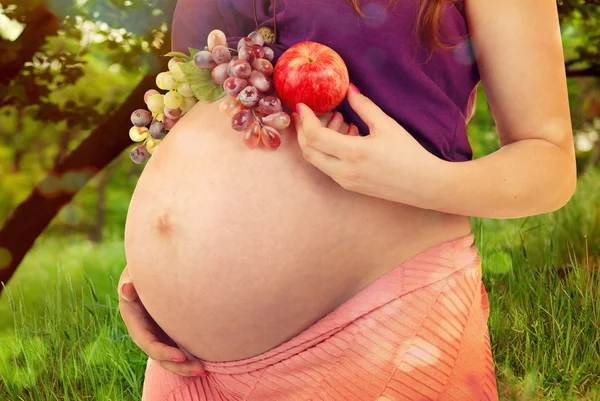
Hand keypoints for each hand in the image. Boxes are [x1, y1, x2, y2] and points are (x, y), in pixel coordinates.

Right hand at [118, 266, 207, 376]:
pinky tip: (206, 361)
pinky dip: (190, 357)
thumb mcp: (133, 275)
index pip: (148, 343)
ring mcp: (159, 335)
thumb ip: (130, 283)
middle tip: (200, 369)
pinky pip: (179, 349)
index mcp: (135, 323)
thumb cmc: (142, 272)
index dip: (163, 352)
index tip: (181, 355)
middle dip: (179, 365)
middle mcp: (146, 333)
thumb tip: (126, 288)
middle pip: (161, 356)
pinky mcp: (170, 333)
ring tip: (204, 370)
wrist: (153, 272)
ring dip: (186, 366)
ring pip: (171, 357)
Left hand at [293, 84, 442, 206]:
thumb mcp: (387, 125)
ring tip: (338, 120)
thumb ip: (364, 106)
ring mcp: (345, 181)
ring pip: (317, 159)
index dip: (305, 119)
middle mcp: (344, 171)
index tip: (302, 105)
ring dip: (318, 139)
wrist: (424, 185)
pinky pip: (329, 166)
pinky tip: (347, 135)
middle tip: (304, 114)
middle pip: (308, 151)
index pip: (315, 136)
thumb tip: (348, 88)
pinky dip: (329, 149)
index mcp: (353, 153)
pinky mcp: (349, 185)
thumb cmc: (409, 154)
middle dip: (302, 131)